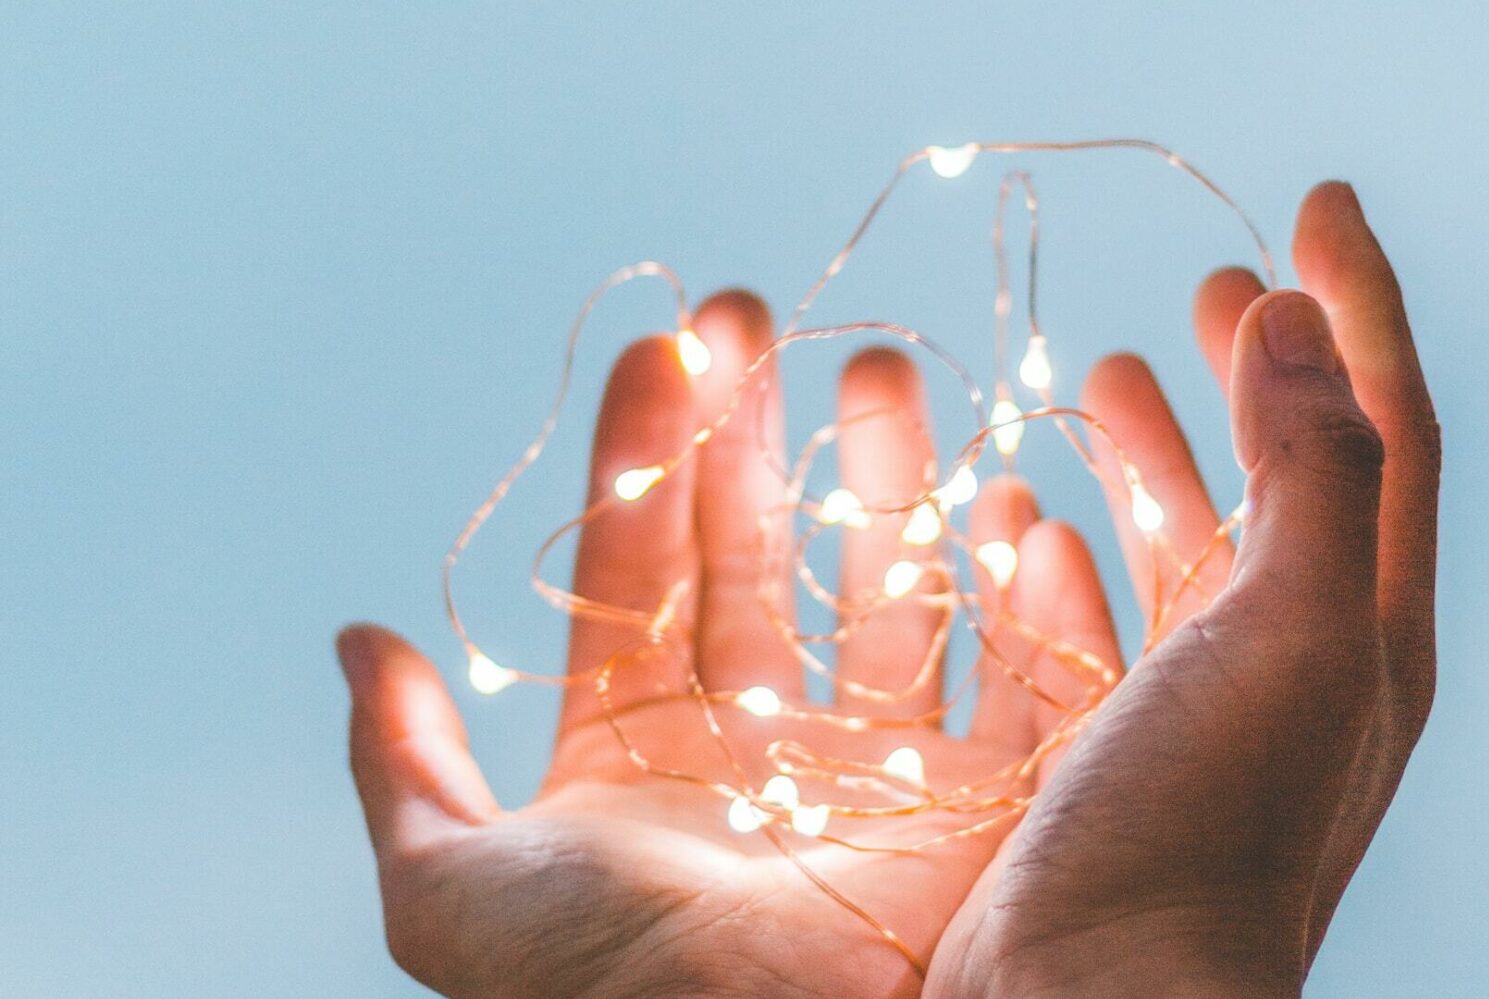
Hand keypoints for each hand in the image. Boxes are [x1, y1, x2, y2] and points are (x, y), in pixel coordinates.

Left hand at [337, 292, 1119, 996]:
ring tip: (879, 373)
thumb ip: (407, 767)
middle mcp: (760, 750)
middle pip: (758, 555)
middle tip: (758, 320)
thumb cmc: (610, 996)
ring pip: (882, 592)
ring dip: (881, 482)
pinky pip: (1013, 676)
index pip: (641, 568)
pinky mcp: (984, 804)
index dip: (646, 453)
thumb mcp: (456, 889)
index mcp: (642, 754)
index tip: (664, 347)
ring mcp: (874, 771)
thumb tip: (362, 642)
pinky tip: (1006, 504)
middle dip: (755, 434)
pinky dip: (1019, 592)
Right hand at [926, 183, 1439, 996]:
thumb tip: (1299, 318)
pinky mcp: (1104, 760)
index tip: (1311, 201)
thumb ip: (1316, 468)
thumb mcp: (1298, 634)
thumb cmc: (1203, 832)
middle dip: (1255, 373)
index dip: (1358, 305)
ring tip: (1102, 373)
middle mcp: (1293, 671)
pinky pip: (1095, 626)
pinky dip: (1066, 557)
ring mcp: (1196, 718)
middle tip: (1213, 284)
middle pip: (1286, 483)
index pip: (1384, 427)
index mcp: (1364, 627)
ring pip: (1184, 550)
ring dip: (1154, 454)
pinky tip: (1024, 523)